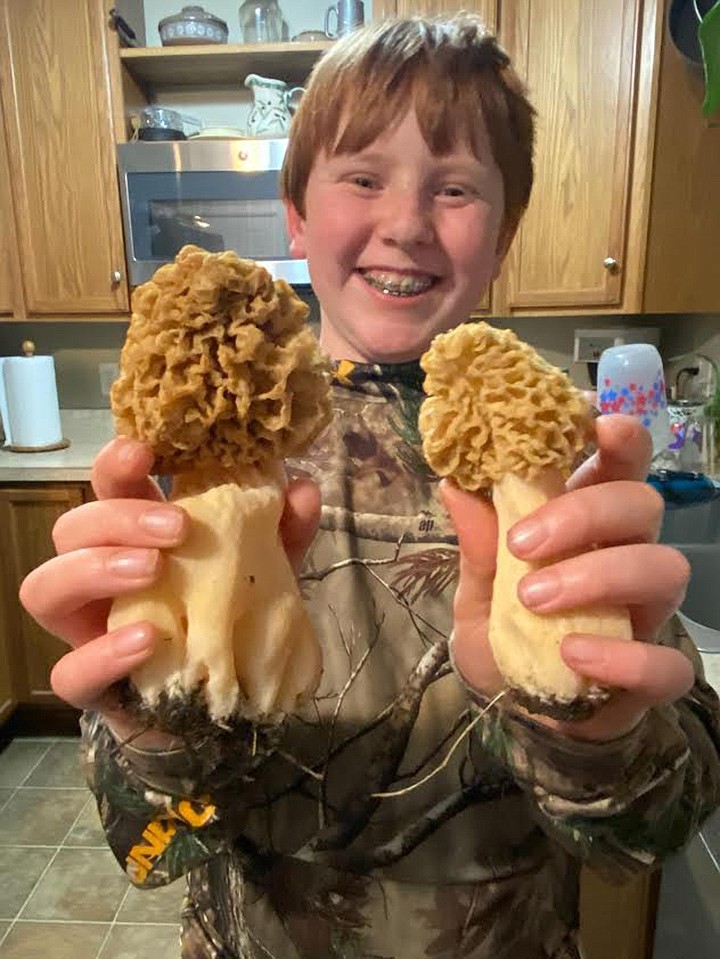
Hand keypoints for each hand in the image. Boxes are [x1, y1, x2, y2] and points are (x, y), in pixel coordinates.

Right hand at [19, 437, 320, 742]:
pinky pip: (69, 672)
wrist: (220, 708)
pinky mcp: (92, 687)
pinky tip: (149, 639)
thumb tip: (303, 488)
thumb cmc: (231, 623)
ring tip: (151, 570)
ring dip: (94, 569)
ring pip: (45, 588)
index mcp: (136, 538)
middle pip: (71, 529)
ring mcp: (88, 631)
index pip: (109, 488)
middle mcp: (100, 578)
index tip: (144, 451)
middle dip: (116, 517)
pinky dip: (104, 653)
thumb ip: (283, 533)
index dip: (116, 464)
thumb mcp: (265, 573)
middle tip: (176, 526)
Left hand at [443, 414, 693, 741]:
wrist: (516, 713)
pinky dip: (625, 659)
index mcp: (586, 525)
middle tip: (523, 543)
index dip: (618, 436)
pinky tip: (574, 657)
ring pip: (664, 569)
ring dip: (599, 575)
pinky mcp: (651, 674)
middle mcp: (625, 556)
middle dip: (587, 512)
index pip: (617, 464)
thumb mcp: (474, 591)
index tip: (595, 421)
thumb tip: (454, 484)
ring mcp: (645, 614)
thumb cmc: (504, 637)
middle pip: (642, 505)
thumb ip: (476, 545)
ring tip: (533, 599)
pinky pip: (668, 663)